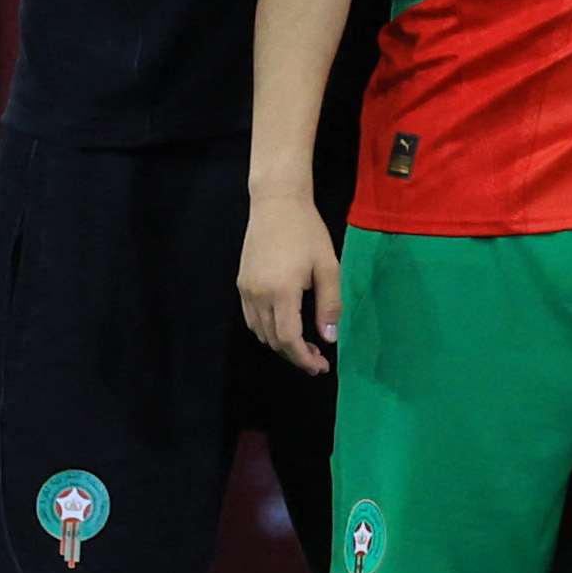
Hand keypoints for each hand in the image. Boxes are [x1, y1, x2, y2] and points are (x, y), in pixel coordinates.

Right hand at [237, 193, 339, 375]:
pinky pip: (252, 318)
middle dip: (295, 355)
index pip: (288, 338)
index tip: (320, 367)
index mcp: (281, 292)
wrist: (276, 205)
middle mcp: (257, 295)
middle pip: (272, 339)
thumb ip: (329, 304)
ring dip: (281, 344)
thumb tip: (329, 338)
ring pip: (260, 331)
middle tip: (318, 360)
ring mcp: (246, 290)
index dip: (303, 358)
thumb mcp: (328, 267)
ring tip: (306, 346)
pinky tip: (287, 327)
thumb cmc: (307, 233)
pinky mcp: (242, 284)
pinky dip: (268, 330)